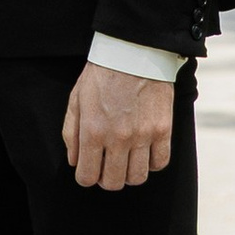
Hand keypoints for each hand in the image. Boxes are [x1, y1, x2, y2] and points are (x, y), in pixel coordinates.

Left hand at [63, 63, 174, 191]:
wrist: (134, 51)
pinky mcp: (163, 130)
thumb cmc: (102, 74)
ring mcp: (143, 136)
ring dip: (128, 174)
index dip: (85, 177)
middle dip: (106, 179)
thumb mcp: (76, 99)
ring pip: (137, 178)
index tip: (88, 169)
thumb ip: (71, 133)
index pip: (87, 177)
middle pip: (113, 183)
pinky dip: (151, 163)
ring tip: (125, 160)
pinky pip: (160, 163)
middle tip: (106, 166)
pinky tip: (144, 152)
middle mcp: (118, 138)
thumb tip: (74, 161)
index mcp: (93, 131)